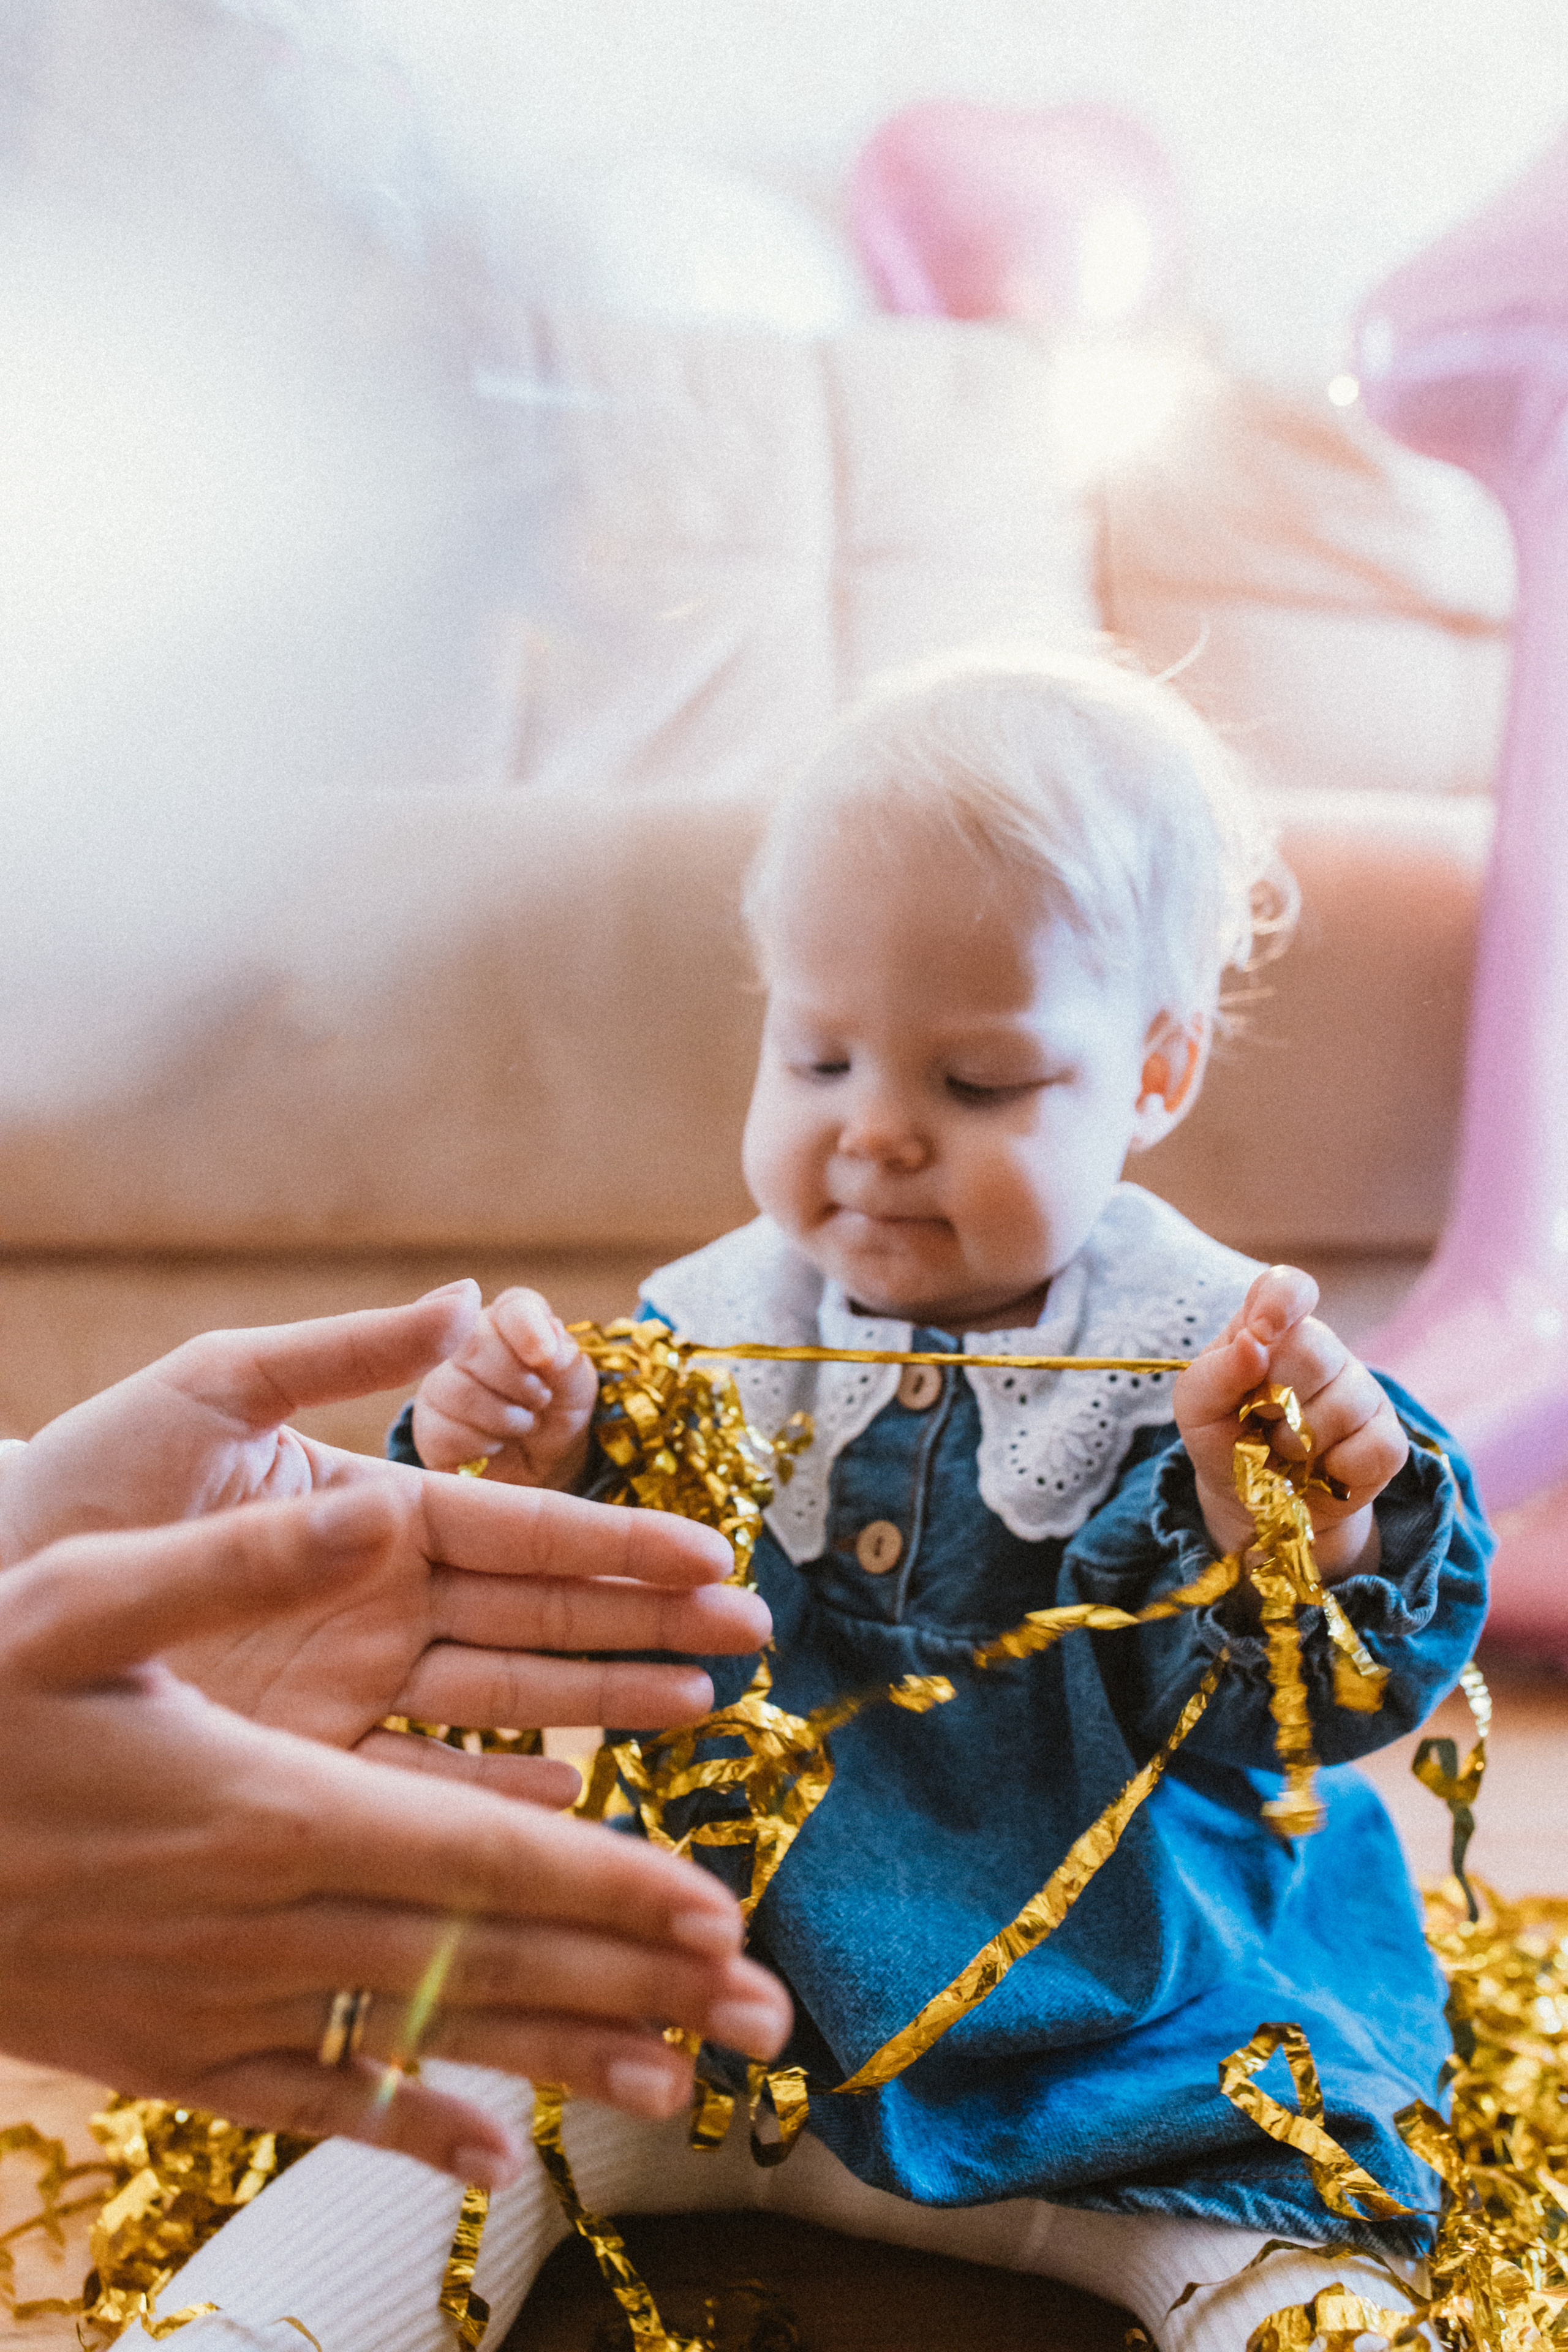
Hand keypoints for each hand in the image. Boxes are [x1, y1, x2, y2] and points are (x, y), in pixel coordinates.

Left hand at [0, 1290, 769, 1797]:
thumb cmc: (88, 1478)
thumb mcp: (212, 1390)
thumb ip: (342, 1350)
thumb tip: (469, 1301)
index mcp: (374, 1512)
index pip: (524, 1528)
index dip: (619, 1543)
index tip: (710, 1553)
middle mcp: (381, 1605)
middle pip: (544, 1615)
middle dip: (649, 1624)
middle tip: (751, 1638)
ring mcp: (352, 1690)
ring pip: (508, 1697)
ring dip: (605, 1701)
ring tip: (700, 1705)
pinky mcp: (305, 1768)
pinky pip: (424, 1784)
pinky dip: (499, 1795)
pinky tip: (575, 1795)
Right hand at [0, 1491, 791, 2179]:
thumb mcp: (84, 1604)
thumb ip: (243, 1560)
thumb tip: (380, 1506)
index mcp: (269, 1804)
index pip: (479, 1855)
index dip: (607, 1886)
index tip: (716, 1912)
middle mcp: (265, 1920)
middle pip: (484, 1958)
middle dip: (636, 1984)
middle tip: (763, 2014)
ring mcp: (220, 2003)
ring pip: (423, 2037)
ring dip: (561, 2059)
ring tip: (681, 2087)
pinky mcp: (172, 2052)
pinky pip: (312, 2102)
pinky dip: (407, 2125)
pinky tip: (486, 2155)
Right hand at [411, 1287, 597, 1489]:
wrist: (541, 1464)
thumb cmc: (557, 1412)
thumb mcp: (577, 1386)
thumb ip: (567, 1360)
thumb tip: (550, 1343)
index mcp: (511, 1320)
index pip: (512, 1307)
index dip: (528, 1329)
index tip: (545, 1357)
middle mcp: (466, 1341)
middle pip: (476, 1343)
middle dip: (518, 1382)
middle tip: (541, 1401)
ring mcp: (441, 1381)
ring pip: (459, 1391)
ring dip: (504, 1417)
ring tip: (524, 1425)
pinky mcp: (427, 1423)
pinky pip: (445, 1431)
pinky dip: (482, 1444)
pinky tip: (495, 1445)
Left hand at [1174, 1265, 1408, 1579]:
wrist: (1253, 1503)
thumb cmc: (1224, 1438)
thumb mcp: (1198, 1408)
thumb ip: (1216, 1372)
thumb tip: (1253, 1342)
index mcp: (1270, 1327)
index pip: (1288, 1287)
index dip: (1281, 1302)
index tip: (1261, 1335)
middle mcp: (1322, 1349)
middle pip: (1314, 1350)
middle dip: (1277, 1401)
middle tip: (1259, 1424)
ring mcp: (1361, 1390)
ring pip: (1345, 1404)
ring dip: (1301, 1443)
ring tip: (1284, 1453)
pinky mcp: (1387, 1437)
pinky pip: (1377, 1447)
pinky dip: (1341, 1468)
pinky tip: (1322, 1471)